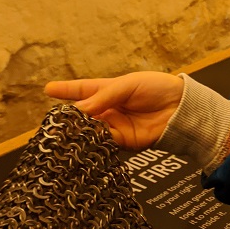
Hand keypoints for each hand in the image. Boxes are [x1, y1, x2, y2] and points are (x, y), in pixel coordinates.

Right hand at [45, 72, 184, 147]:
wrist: (181, 107)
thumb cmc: (157, 89)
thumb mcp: (127, 85)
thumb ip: (103, 97)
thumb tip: (78, 109)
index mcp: (110, 90)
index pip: (83, 90)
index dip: (66, 90)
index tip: (47, 89)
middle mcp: (109, 109)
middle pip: (83, 115)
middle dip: (68, 117)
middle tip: (52, 121)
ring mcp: (115, 126)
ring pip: (90, 130)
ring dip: (78, 132)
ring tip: (64, 132)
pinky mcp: (123, 142)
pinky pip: (103, 143)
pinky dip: (93, 142)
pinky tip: (83, 141)